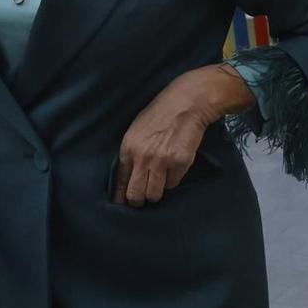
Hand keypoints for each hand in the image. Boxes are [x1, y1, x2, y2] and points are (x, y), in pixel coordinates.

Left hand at [114, 64, 247, 204]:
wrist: (187, 102)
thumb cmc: (160, 113)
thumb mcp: (137, 130)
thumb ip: (132, 152)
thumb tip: (129, 175)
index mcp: (128, 148)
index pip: (121, 181)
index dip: (121, 196)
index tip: (123, 204)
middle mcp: (143, 157)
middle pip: (136, 195)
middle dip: (138, 201)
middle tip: (142, 200)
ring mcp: (162, 162)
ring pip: (154, 194)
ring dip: (156, 193)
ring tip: (159, 184)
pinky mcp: (180, 163)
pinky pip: (173, 184)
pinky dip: (172, 180)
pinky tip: (173, 167)